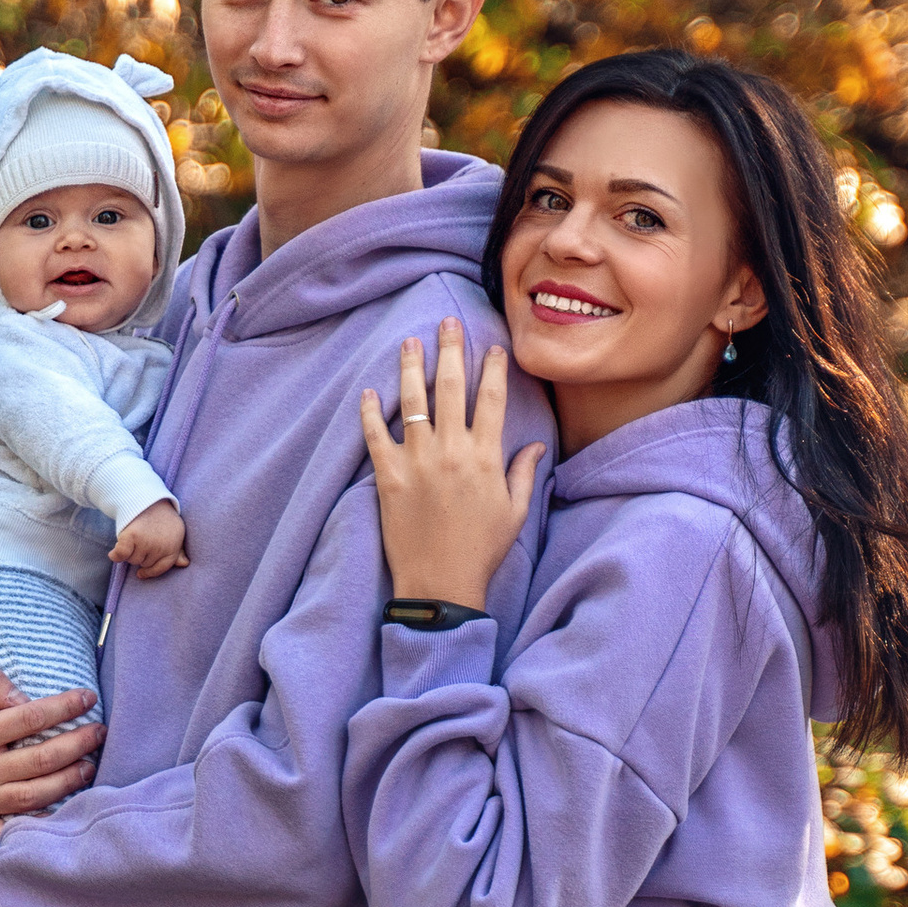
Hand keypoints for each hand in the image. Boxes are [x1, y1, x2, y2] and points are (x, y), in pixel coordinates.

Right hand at [0, 662, 101, 842]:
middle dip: (78, 745)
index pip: (30, 718)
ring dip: (70, 782)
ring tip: (89, 767)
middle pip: (41, 761)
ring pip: (35, 797)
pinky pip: (11, 831)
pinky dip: (39, 825)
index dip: (65, 707)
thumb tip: (24, 698)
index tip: (88, 699)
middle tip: (99, 734)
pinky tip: (63, 811)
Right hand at [109, 499, 187, 577]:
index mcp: (174, 544)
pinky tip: (114, 553)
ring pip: (132, 559)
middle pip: (144, 563)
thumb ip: (178, 549)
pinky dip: (115, 555)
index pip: (162, 567)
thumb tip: (184, 564)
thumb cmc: (159, 516)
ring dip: (128, 552)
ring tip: (131, 536)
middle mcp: (162, 545)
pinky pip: (121, 555)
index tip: (141, 574)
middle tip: (138, 540)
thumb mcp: (175, 531)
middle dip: (139, 555)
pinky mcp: (131, 536)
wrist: (145, 496)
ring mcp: (147, 542)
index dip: (150, 572)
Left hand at [359, 317, 539, 611]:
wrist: (441, 584)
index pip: (491, 399)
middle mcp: (451, 451)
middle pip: (451, 387)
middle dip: (451, 350)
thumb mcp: (514, 512)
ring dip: (411, 367)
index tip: (493, 346)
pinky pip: (375, 436)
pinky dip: (370, 412)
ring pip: (413, 402)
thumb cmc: (481, 550)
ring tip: (409, 342)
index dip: (493, 368)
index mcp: (485, 457)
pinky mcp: (387, 477)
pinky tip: (368, 391)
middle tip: (448, 322)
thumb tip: (539, 444)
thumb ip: (524, 472)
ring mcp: (416, 462)